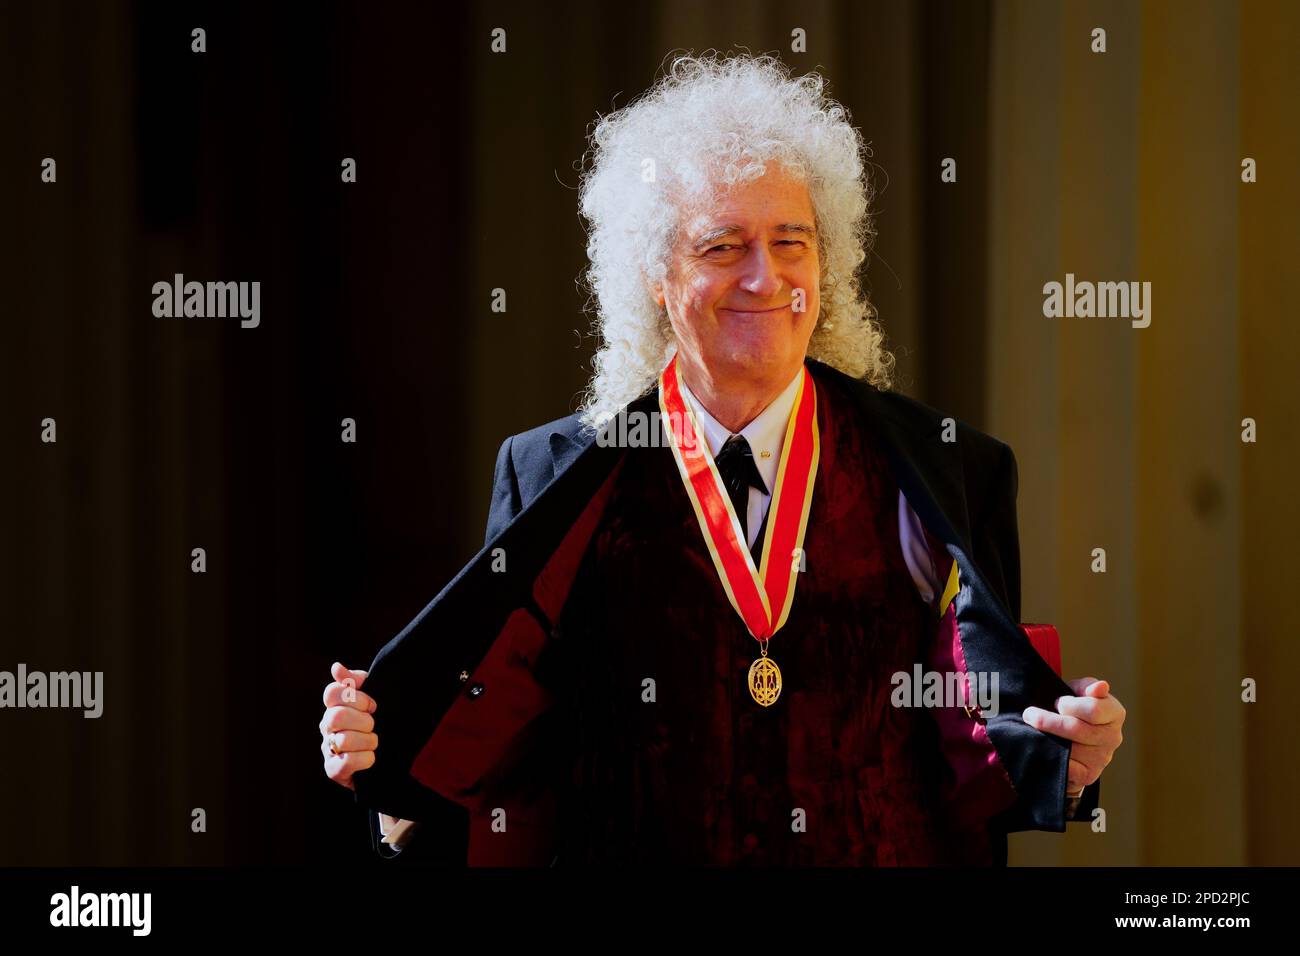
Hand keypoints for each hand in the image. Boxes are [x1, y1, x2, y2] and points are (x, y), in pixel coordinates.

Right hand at [321, 661, 378, 791]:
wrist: (387, 758)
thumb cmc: (376, 723)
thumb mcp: (372, 699)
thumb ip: (357, 681)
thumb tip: (336, 667)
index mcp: (334, 706)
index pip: (332, 693)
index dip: (356, 697)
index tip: (373, 706)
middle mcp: (326, 726)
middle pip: (337, 716)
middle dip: (363, 721)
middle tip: (374, 725)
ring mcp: (327, 748)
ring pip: (343, 740)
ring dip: (368, 741)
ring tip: (375, 743)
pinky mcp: (333, 770)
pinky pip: (345, 763)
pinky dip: (365, 759)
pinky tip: (371, 758)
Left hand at [1022, 677, 1124, 793]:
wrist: (1070, 738)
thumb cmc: (1074, 709)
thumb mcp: (1078, 692)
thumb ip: (1087, 686)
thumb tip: (1100, 686)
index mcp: (1115, 713)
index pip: (1093, 709)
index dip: (1070, 705)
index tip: (1057, 702)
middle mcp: (1113, 737)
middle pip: (1077, 729)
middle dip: (1048, 720)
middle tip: (1029, 714)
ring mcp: (1102, 758)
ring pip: (1069, 749)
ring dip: (1045, 738)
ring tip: (1032, 729)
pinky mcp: (1089, 774)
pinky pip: (1067, 767)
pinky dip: (1050, 756)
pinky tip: (1040, 747)